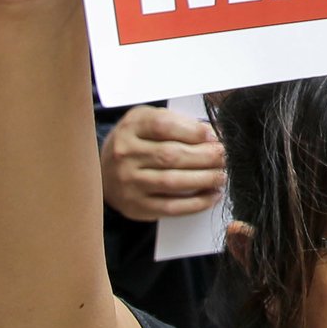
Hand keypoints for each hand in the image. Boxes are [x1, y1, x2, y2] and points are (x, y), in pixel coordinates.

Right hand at [98, 105, 226, 221]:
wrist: (102, 170)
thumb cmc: (136, 141)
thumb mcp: (148, 120)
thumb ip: (177, 123)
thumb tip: (213, 135)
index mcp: (131, 126)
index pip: (164, 125)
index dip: (193, 131)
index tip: (214, 136)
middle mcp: (125, 154)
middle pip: (171, 155)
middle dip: (205, 157)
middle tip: (224, 157)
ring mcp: (128, 182)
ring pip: (173, 182)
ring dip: (204, 180)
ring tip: (221, 176)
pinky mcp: (135, 206)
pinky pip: (170, 207)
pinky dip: (196, 203)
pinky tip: (211, 196)